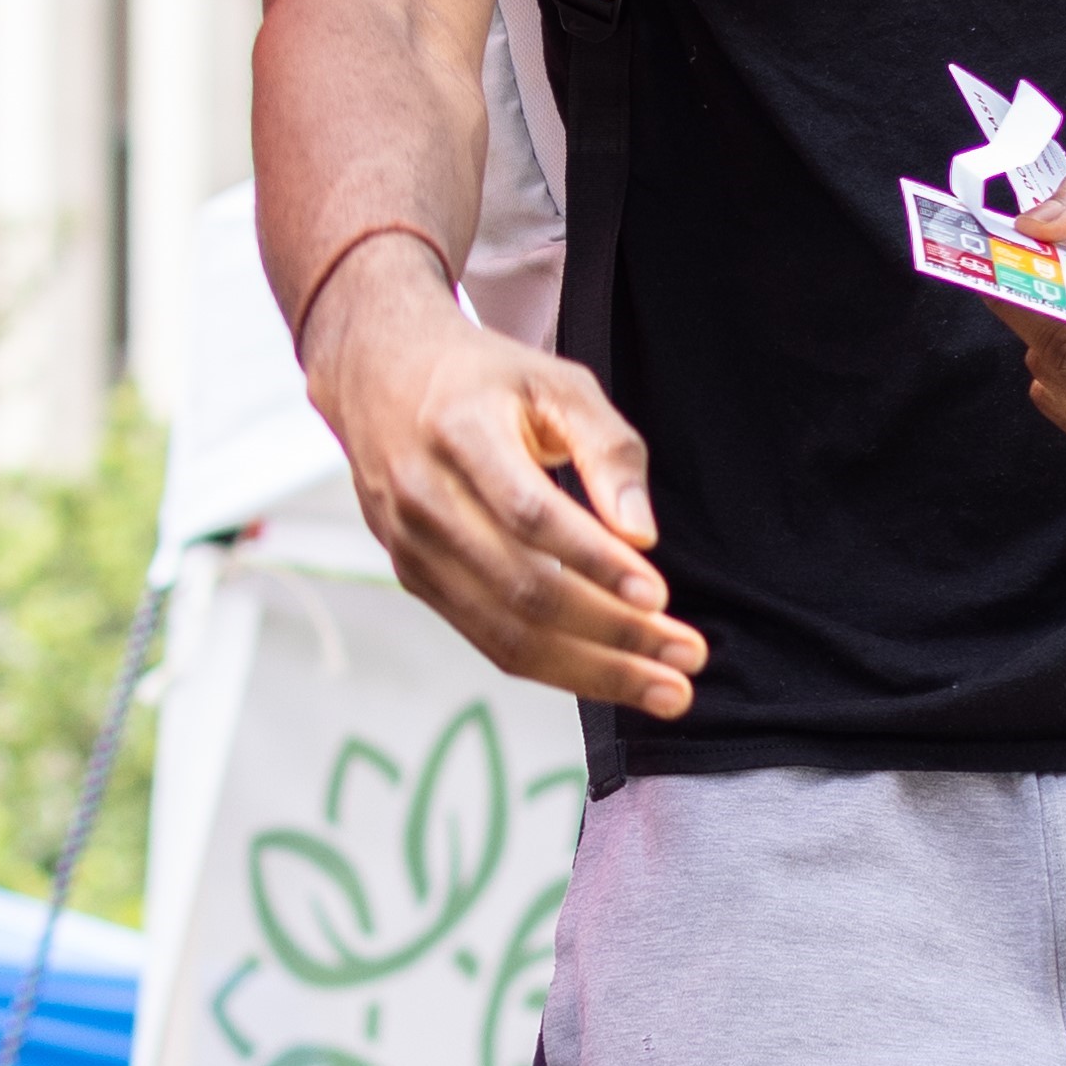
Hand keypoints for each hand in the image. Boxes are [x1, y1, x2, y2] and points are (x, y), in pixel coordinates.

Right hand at [304, 247, 705, 716]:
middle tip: (686, 658)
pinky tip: (611, 672)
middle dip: (614, 634)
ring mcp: (412, 547)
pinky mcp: (414, 579)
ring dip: (593, 670)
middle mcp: (423, 497)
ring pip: (506, 634)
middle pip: (522, 590)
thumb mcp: (555, 381)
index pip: (529, 514)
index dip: (594, 561)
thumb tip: (642, 536)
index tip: (658, 595)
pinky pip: (489, 640)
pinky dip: (556, 666)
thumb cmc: (483, 379)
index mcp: (459, 433)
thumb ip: (606, 448)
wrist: (378, 377)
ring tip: (665, 688)